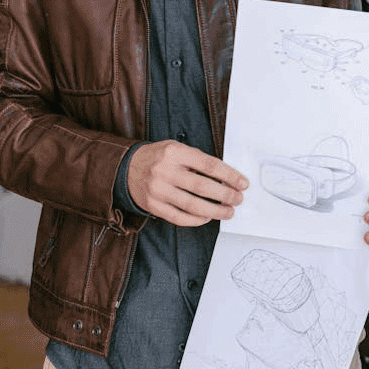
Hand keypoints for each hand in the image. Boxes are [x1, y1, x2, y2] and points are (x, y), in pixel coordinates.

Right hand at [126, 140, 247, 226]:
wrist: (126, 167)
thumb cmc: (160, 158)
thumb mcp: (178, 149)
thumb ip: (199, 161)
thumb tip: (228, 178)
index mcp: (175, 152)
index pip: (210, 165)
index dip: (230, 176)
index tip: (243, 184)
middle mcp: (165, 171)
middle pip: (203, 187)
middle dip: (226, 195)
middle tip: (238, 199)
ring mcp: (157, 190)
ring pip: (192, 205)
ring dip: (215, 211)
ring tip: (228, 212)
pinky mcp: (152, 205)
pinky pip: (178, 217)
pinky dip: (196, 220)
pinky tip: (207, 217)